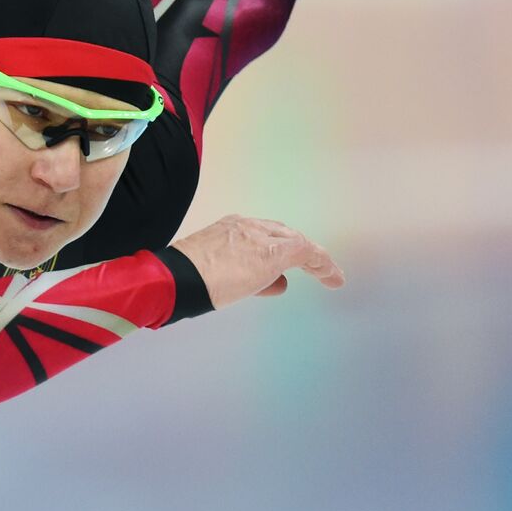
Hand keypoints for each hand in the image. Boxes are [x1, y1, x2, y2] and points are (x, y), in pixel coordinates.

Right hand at [170, 215, 345, 309]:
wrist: (179, 278)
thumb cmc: (186, 281)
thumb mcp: (213, 273)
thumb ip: (239, 275)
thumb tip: (270, 284)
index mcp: (228, 228)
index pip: (259, 234)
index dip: (275, 247)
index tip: (280, 265)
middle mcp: (247, 226)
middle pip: (283, 234)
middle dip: (298, 251)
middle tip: (312, 266)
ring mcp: (261, 237)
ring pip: (297, 243)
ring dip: (313, 260)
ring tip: (329, 275)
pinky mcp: (275, 252)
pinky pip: (308, 253)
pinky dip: (322, 265)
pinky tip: (332, 277)